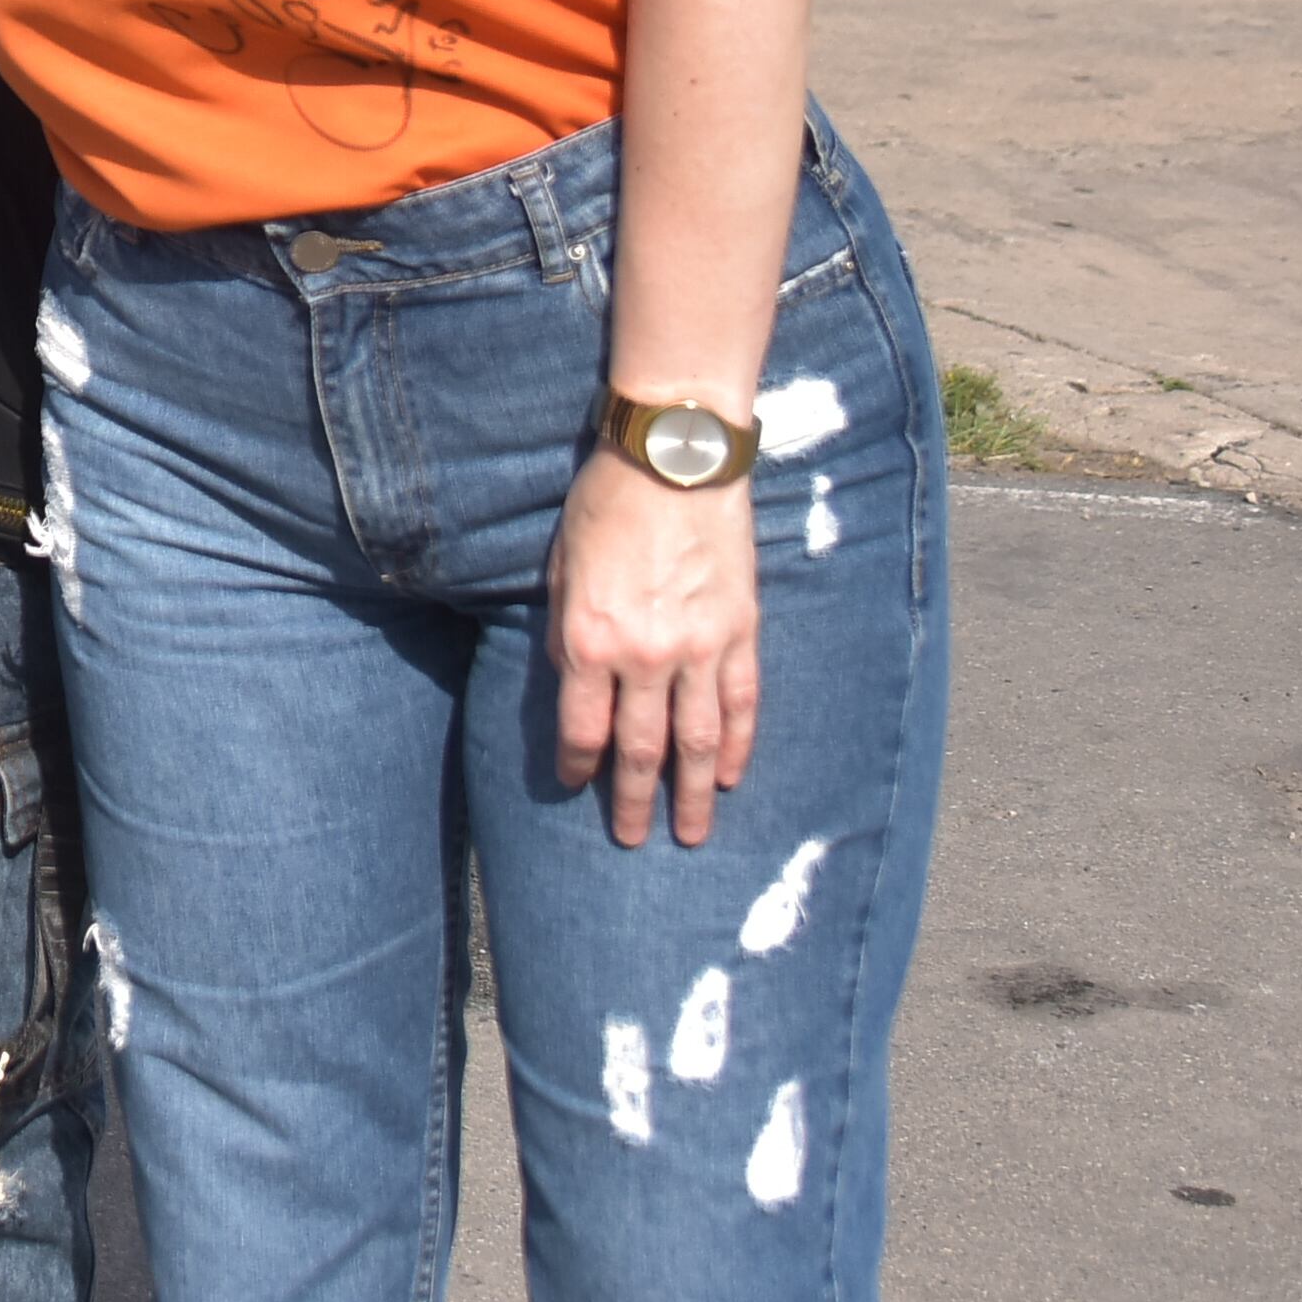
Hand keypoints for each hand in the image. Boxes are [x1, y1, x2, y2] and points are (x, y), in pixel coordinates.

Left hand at [547, 453, 761, 847]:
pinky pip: (742, 704)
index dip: (578, 766)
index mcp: (590, 641)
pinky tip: (729, 777)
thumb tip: (573, 680)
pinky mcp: (741, 633)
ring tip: (693, 834)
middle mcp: (645, 656)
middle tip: (634, 841)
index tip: (576, 786)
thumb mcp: (560, 567)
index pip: (583, 729)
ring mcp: (700, 649)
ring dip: (691, 794)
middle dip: (634, 801)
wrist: (675, 460)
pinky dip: (737, 747)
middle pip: (641, 750)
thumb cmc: (605, 505)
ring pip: (697, 741)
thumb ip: (565, 631)